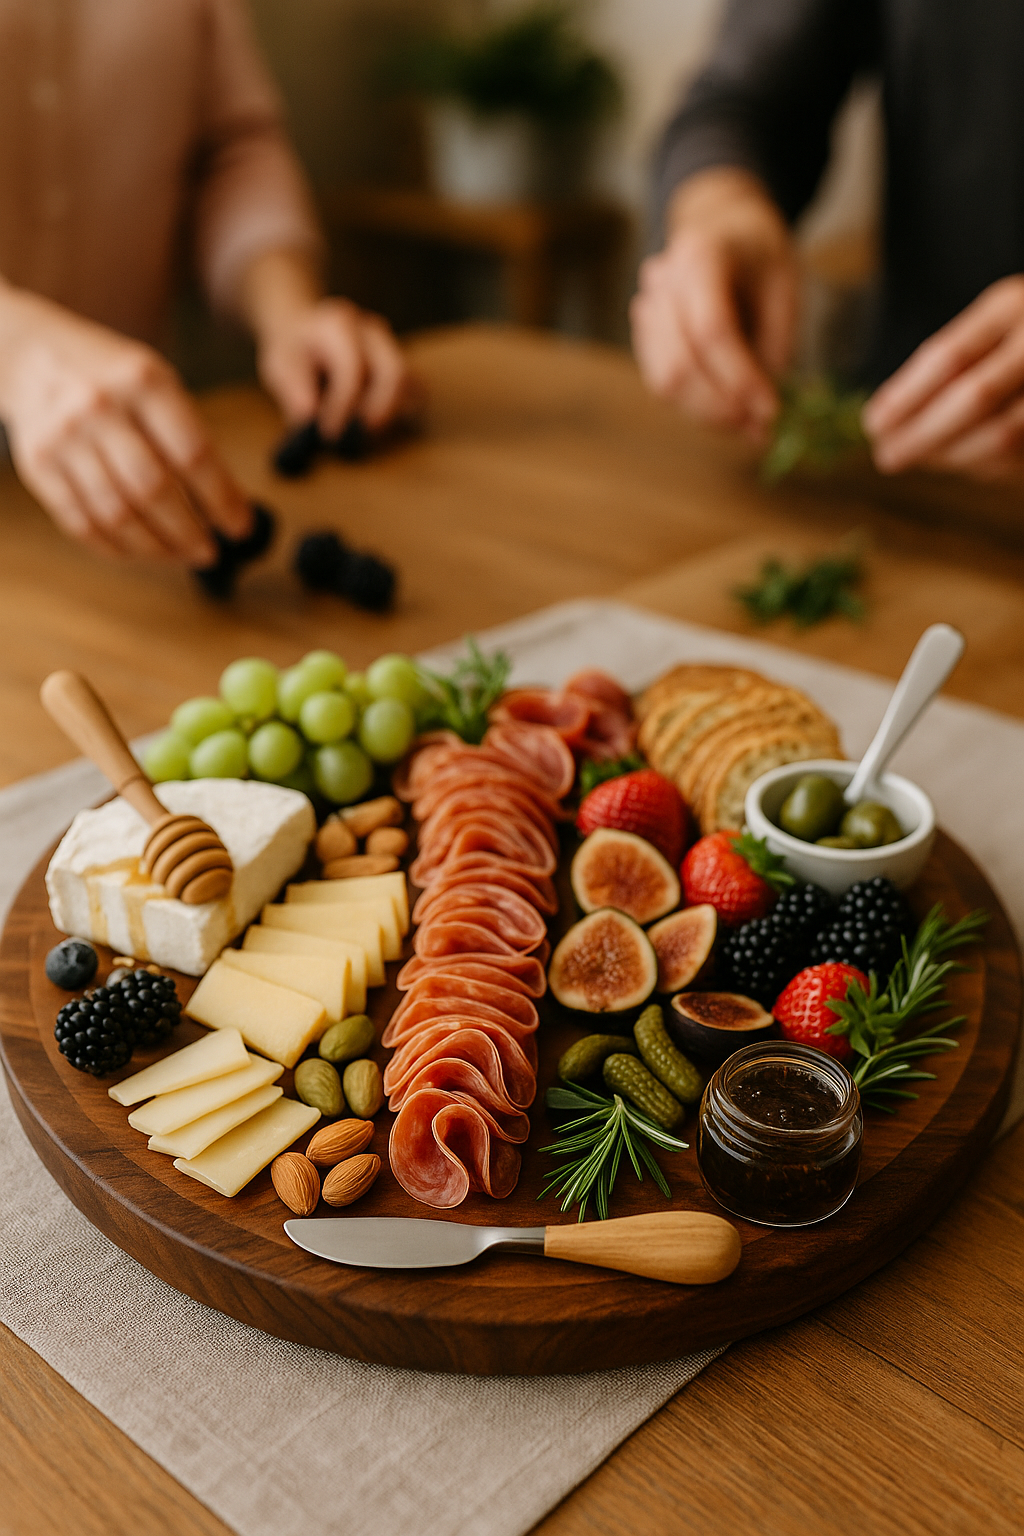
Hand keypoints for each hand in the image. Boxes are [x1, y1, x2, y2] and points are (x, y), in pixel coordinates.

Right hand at [0, 285, 250, 562]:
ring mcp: (64, 438)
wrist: (35, 354)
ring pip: (117, 515)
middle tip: (210, 552)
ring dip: (156, 548)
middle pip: (154, 490)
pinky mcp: (38, 465)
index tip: (240, 527)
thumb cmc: (113, 377)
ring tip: (180, 555)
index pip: (193, 454)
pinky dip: (117, 547)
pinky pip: (81, 523)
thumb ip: (189, 436)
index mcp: (143, 382)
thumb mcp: (157, 382)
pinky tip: (141, 551)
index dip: (222, 500)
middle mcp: (100, 408)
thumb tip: (227, 505)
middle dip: (189, 533)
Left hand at [242, 251, 416, 439]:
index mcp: (339, 324)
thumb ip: (294, 388)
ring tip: (364, 434)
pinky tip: (381, 426)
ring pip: (410, 381)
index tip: (329, 434)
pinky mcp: (402, 363)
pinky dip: (405, 411)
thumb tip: (309, 417)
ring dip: (391, 414)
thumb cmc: (295, 351)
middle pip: (394, 372)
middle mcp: (372, 330)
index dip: (343, 405)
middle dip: (379, 411)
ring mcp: (391, 345)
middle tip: (357, 438)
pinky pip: (417, 389)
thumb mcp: (281, 364)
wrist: (305, 333)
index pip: (353, 367)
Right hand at [630, 168, 798, 437]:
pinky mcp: (644, 337)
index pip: (712, 330)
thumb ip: (777, 343)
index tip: (771, 410)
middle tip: (759, 428)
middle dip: (721, 406)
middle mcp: (662, 282)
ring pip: (664, 381)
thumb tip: (765, 413)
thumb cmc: (758, 254)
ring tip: (747, 425)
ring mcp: (646, 308)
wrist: (720, 227)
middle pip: (680, 363)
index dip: (741, 378)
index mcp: (701, 255)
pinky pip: (662, 383)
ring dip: (707, 414)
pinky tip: (726, 410)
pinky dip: (694, 406)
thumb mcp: (786, 284)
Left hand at [864, 276, 1023, 481]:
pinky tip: (954, 460)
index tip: (872, 424)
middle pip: (974, 397)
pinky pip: (1017, 456)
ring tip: (918, 459)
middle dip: (922, 434)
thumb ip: (946, 364)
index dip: (905, 396)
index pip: (948, 356)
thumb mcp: (985, 326)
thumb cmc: (1016, 331)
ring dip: (950, 456)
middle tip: (886, 456)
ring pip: (1001, 435)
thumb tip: (887, 421)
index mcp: (1008, 307)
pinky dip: (981, 465)